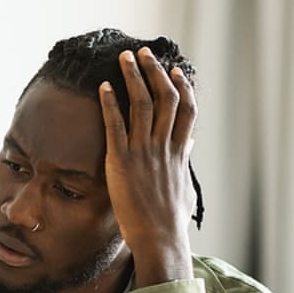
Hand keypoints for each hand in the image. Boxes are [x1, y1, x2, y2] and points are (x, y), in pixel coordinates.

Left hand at [98, 47, 197, 286]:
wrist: (159, 238)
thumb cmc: (170, 219)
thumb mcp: (184, 186)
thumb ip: (185, 160)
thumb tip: (190, 143)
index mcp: (180, 152)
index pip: (186, 109)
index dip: (182, 86)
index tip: (175, 70)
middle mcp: (164, 146)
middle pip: (165, 97)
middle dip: (155, 71)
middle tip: (144, 53)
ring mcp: (144, 152)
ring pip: (141, 104)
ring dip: (133, 76)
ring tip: (124, 58)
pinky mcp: (121, 161)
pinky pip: (115, 125)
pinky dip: (109, 102)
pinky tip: (103, 86)